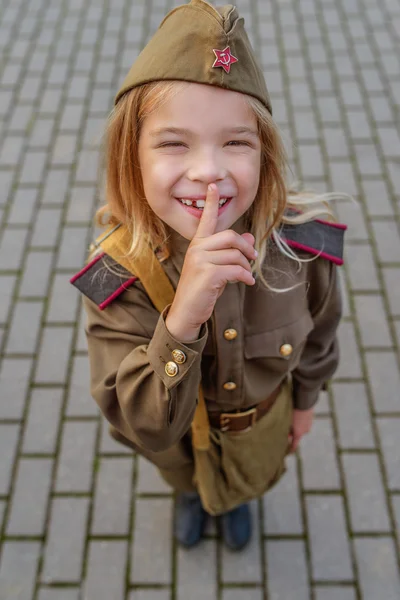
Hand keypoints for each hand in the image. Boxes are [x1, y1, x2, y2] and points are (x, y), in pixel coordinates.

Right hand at [165, 183, 256, 341]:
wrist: (187, 312)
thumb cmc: (202, 290)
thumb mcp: (217, 268)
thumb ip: (231, 253)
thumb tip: (249, 238)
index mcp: (197, 245)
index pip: (206, 220)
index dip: (211, 202)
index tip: (214, 186)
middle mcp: (197, 249)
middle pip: (230, 236)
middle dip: (245, 248)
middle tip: (253, 259)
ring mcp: (200, 261)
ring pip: (235, 254)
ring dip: (247, 266)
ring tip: (247, 276)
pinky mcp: (207, 274)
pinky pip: (235, 269)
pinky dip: (245, 276)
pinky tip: (248, 283)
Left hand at [288, 408, 313, 452]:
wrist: (304, 401)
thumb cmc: (294, 412)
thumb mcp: (288, 421)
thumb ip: (287, 430)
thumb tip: (287, 435)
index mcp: (298, 433)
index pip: (294, 445)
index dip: (291, 449)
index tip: (289, 452)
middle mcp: (305, 431)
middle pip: (297, 435)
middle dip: (292, 433)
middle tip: (286, 428)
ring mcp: (309, 425)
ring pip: (300, 429)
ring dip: (296, 426)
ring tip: (292, 419)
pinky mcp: (311, 420)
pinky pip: (304, 424)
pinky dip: (300, 422)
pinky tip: (297, 416)